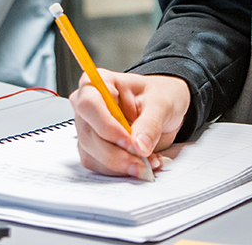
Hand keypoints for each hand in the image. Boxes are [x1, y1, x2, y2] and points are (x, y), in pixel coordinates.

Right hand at [70, 69, 189, 178]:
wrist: (164, 108)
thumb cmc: (160, 95)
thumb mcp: (161, 103)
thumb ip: (150, 123)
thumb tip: (140, 145)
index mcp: (100, 82)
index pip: (89, 104)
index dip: (106, 126)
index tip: (129, 141)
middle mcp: (88, 105)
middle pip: (89, 134)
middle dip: (117, 153)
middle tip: (143, 159)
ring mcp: (88, 128)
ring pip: (92, 154)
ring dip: (121, 164)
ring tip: (149, 161)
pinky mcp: (93, 148)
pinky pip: (100, 166)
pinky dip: (122, 169)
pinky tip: (142, 163)